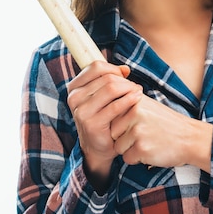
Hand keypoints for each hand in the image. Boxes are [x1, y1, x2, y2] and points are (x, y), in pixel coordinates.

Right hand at [67, 60, 142, 184]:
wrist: (99, 147)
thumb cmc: (104, 117)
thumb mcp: (104, 96)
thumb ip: (112, 79)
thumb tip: (125, 69)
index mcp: (74, 88)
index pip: (96, 67)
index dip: (114, 69)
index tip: (125, 77)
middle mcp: (74, 98)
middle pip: (106, 78)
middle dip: (125, 81)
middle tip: (136, 87)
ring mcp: (81, 111)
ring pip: (111, 88)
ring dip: (129, 88)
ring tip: (138, 92)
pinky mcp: (92, 124)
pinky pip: (115, 106)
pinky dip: (130, 100)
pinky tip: (138, 99)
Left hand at [110, 94, 212, 172]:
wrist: (191, 138)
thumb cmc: (168, 123)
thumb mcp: (149, 105)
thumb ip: (128, 103)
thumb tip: (105, 106)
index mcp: (135, 100)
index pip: (112, 116)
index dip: (122, 125)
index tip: (138, 125)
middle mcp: (134, 113)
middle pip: (112, 132)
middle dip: (124, 138)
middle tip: (144, 136)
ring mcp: (137, 131)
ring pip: (118, 147)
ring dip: (130, 149)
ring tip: (148, 142)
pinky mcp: (141, 148)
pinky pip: (126, 158)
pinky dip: (137, 159)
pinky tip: (151, 151)